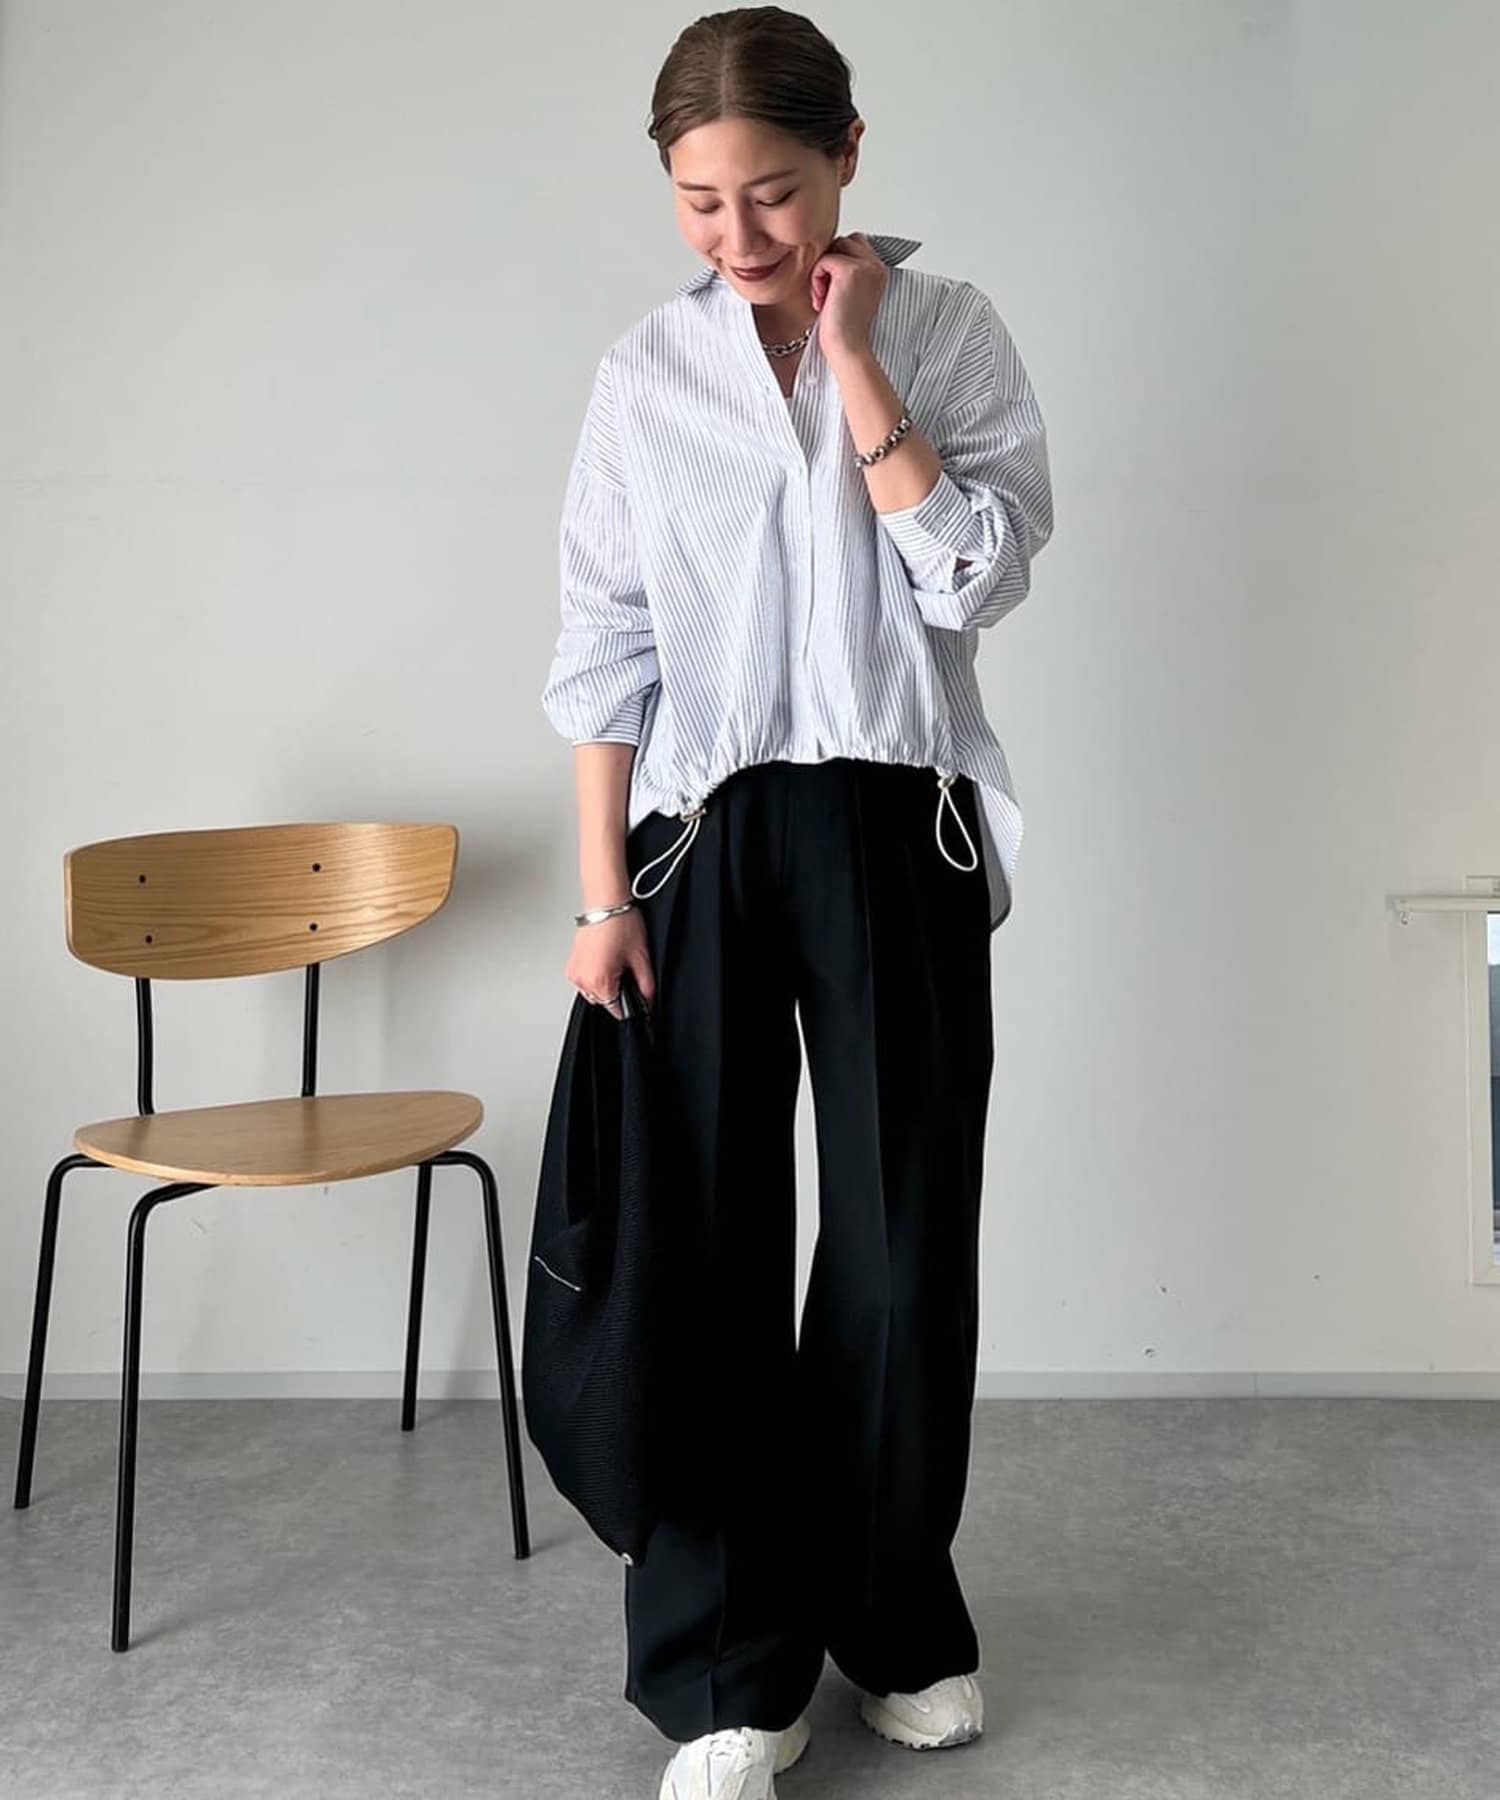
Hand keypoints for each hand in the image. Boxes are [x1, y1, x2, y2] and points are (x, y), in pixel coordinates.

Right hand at [565, 909, 655, 1017]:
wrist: (606, 902)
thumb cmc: (621, 923)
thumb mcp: (641, 958)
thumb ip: (647, 985)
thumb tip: (648, 1000)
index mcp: (599, 982)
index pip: (616, 1010)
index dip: (632, 1004)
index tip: (637, 995)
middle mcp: (582, 980)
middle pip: (604, 1002)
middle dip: (618, 992)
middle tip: (627, 970)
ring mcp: (575, 972)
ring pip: (594, 992)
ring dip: (606, 984)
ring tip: (615, 962)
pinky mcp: (571, 964)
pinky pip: (586, 980)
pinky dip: (596, 975)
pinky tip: (606, 959)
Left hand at [809, 231, 887, 364]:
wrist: (847, 347)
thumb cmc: (844, 328)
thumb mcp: (849, 293)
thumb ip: (846, 271)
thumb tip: (828, 255)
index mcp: (878, 271)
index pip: (855, 243)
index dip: (839, 261)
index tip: (834, 290)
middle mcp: (876, 266)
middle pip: (843, 241)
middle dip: (830, 263)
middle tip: (828, 293)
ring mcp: (865, 266)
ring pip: (834, 247)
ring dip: (822, 270)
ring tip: (825, 297)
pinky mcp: (850, 270)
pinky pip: (824, 260)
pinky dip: (817, 279)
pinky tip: (822, 300)